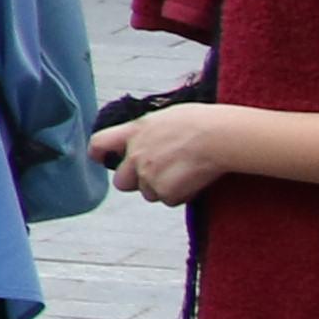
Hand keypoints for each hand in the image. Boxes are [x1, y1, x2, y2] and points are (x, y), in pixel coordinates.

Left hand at [98, 103, 238, 203]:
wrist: (219, 136)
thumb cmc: (201, 122)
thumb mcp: (165, 118)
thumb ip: (147, 132)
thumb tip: (145, 140)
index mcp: (134, 131)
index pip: (99, 143)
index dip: (98, 153)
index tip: (100, 158)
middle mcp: (135, 154)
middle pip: (122, 182)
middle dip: (137, 182)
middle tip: (160, 174)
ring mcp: (147, 174)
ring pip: (149, 193)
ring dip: (164, 188)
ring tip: (186, 172)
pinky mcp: (163, 190)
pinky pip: (169, 200)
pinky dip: (181, 195)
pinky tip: (195, 179)